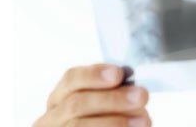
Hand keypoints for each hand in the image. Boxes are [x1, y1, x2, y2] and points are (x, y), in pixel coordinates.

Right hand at [33, 64, 150, 126]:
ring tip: (143, 120)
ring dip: (115, 122)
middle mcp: (52, 117)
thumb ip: (115, 93)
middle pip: (77, 104)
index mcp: (60, 97)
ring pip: (80, 125)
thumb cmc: (108, 119)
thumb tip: (134, 89)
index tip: (119, 74)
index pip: (72, 79)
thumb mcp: (107, 103)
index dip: (94, 74)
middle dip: (112, 99)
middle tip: (142, 96)